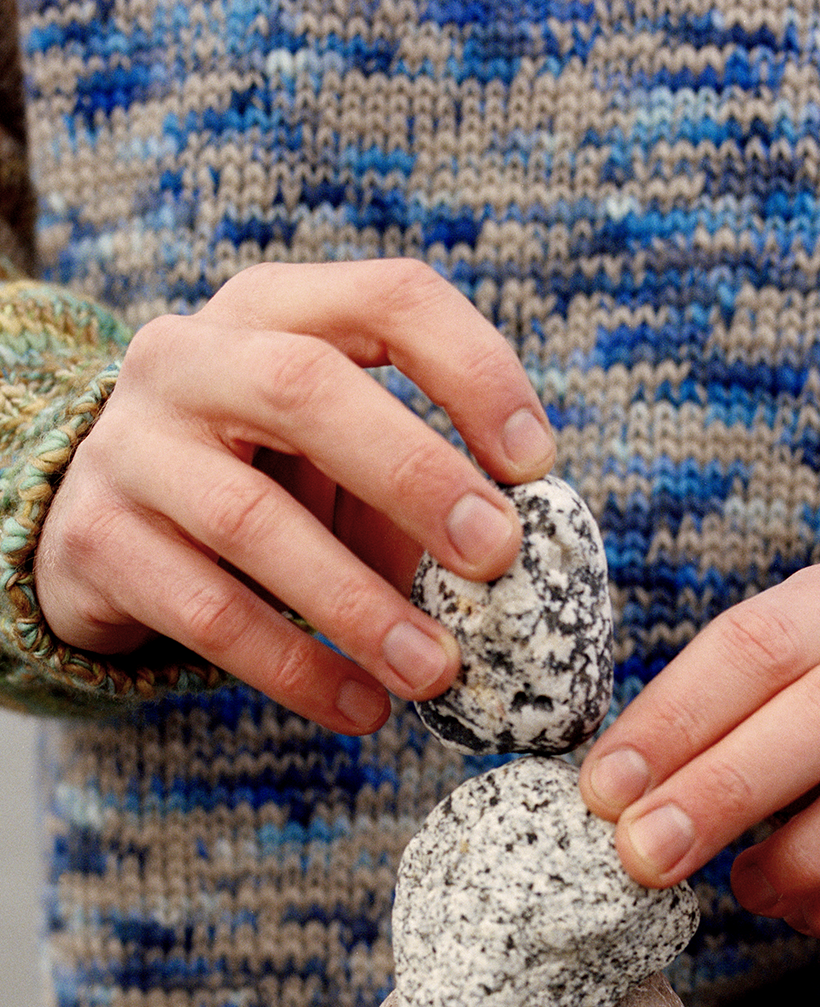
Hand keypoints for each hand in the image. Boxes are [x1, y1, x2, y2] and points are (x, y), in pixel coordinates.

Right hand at [33, 259, 556, 732]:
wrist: (108, 525)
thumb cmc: (273, 480)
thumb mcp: (348, 459)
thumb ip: (429, 487)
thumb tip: (525, 562)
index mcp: (278, 311)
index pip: (391, 298)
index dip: (474, 370)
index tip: (537, 461)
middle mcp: (191, 358)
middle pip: (304, 388)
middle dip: (415, 476)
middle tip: (496, 556)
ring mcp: (131, 446)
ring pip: (250, 519)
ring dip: (359, 604)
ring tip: (436, 671)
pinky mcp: (96, 541)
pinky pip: (207, 612)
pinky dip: (297, 668)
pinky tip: (364, 708)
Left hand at [579, 550, 819, 939]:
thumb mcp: (786, 670)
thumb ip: (711, 711)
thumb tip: (613, 796)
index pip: (764, 641)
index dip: (677, 716)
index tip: (606, 789)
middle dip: (727, 789)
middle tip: (646, 855)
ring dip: (804, 850)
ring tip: (744, 886)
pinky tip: (803, 908)